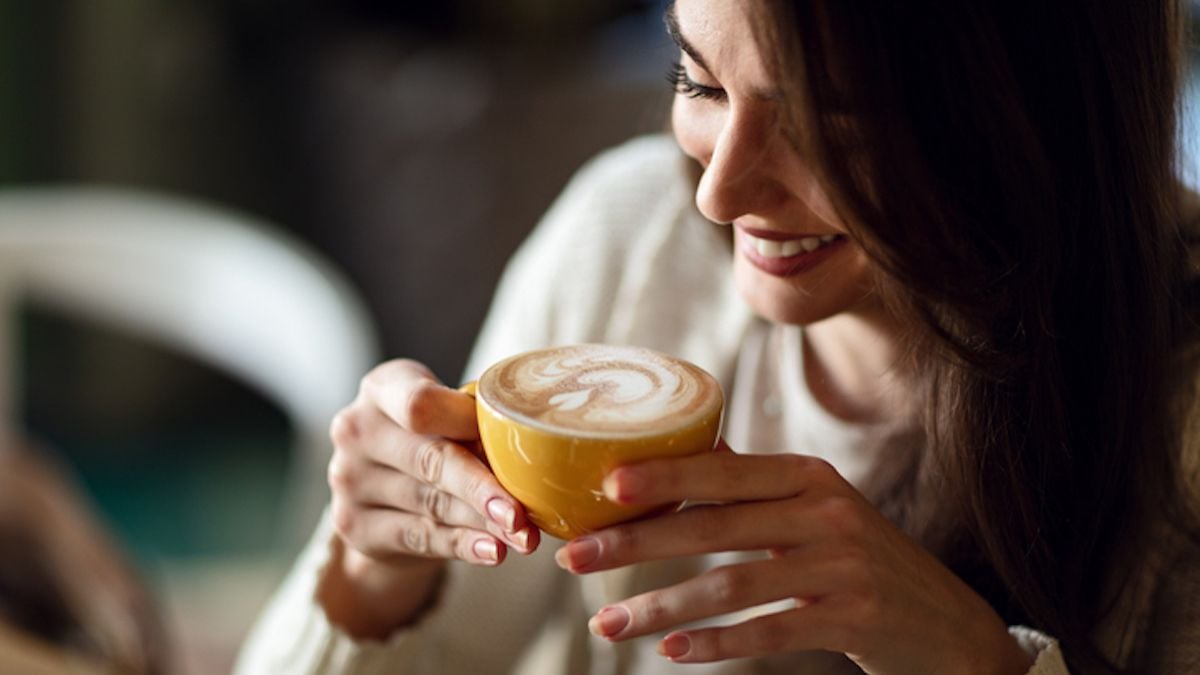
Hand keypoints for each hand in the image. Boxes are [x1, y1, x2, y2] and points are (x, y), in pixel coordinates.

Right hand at [320, 359, 539, 635]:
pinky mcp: (353, 525)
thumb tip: (536, 446)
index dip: (466, 423)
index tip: (509, 439)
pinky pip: (419, 537)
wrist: (382, 493)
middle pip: (429, 460)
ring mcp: (348, 479)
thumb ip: (476, 423)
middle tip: (523, 514)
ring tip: (523, 537)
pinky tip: (492, 551)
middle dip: (483, 488)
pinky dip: (462, 545)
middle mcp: (356, 429)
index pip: (419, 404)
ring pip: (431, 504)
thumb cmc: (431, 439)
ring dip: (483, 523)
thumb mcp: (446, 417)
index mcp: (382, 388)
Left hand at [554, 444, 1031, 674]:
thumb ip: (756, 485)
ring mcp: (843, 566)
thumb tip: (690, 448)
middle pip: (715, 525)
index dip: (663, 476)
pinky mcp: (855, 618)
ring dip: (661, 607)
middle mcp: (826, 511)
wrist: (949, 625)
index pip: (723, 469)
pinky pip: (770, 631)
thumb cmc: (865, 562)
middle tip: (578, 558)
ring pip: (732, 585)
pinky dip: (715, 643)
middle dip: (638, 543)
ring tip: (607, 625)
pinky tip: (671, 651)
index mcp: (808, 477)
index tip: (603, 487)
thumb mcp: (817, 509)